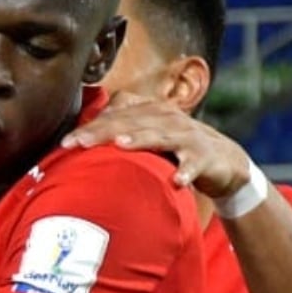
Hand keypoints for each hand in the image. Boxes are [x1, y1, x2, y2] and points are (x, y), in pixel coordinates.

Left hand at [61, 92, 250, 198]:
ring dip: (142, 140)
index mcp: (150, 112)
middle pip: (131, 122)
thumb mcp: (147, 137)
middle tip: (80, 143)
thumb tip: (80, 140)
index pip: (115, 116)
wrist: (225, 161)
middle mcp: (167, 118)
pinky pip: (194, 163)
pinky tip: (177, 180)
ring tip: (121, 146)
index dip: (90, 127)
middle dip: (104, 132)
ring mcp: (187, 135)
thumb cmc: (176, 149)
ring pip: (161, 136)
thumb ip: (120, 133)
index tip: (65, 143)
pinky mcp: (205, 155)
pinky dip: (186, 171)